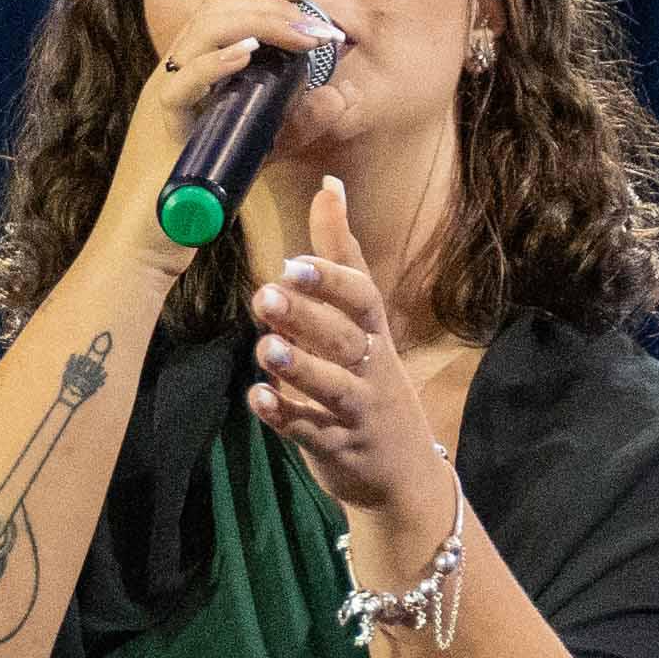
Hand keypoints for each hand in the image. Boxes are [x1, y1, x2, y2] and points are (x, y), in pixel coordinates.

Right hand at [94, 0, 335, 266]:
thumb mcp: (251, 147)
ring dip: (260, 25)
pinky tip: (248, 54)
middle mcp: (177, 72)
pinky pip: (184, 84)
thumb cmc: (197, 198)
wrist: (149, 244)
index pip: (229, 7)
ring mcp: (165, 94)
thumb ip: (283, 118)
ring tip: (304, 31)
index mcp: (195, 70)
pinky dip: (216, 65)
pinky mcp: (161, 125)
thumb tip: (330, 93)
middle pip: (219, 8)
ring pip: (205, 34)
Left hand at [245, 174, 447, 532]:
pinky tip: (257, 399)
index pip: (362, 299)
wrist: (401, 472)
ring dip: (300, 368)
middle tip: (266, 295)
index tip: (295, 264)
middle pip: (344, 338)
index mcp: (373, 333)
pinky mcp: (338, 447)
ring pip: (332, 388)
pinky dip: (285, 417)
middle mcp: (371, 369)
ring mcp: (357, 411)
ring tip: (266, 349)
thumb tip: (330, 185)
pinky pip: (311, 433)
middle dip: (307, 317)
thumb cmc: (371, 379)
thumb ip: (342, 255)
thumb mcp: (364, 318)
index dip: (332, 281)